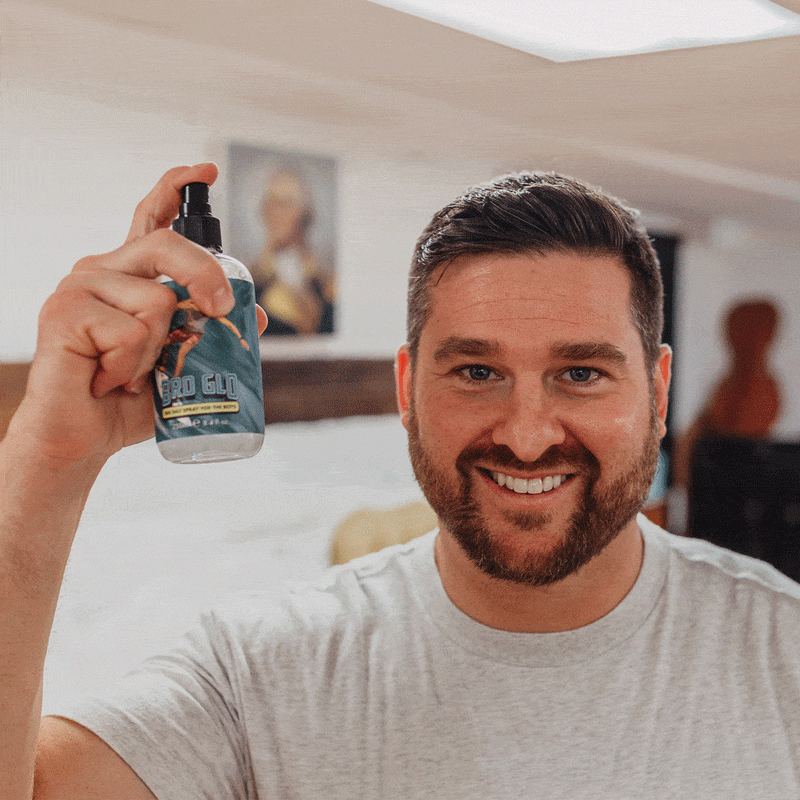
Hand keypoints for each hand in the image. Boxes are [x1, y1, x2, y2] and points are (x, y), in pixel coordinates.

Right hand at [10, 163, 266, 464]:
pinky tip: (107, 378)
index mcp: (130, 277)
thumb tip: (258, 315)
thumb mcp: (181, 363)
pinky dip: (132, 366)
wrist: (83, 438)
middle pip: (165, 243)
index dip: (175, 190)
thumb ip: (210, 334)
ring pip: (156, 299)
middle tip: (222, 310)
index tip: (205, 168)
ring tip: (129, 372)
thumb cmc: (129, 399)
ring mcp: (79, 288)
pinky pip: (130, 331)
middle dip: (206, 275)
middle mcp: (102, 271)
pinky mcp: (63, 312)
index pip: (151, 220)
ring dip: (158, 348)